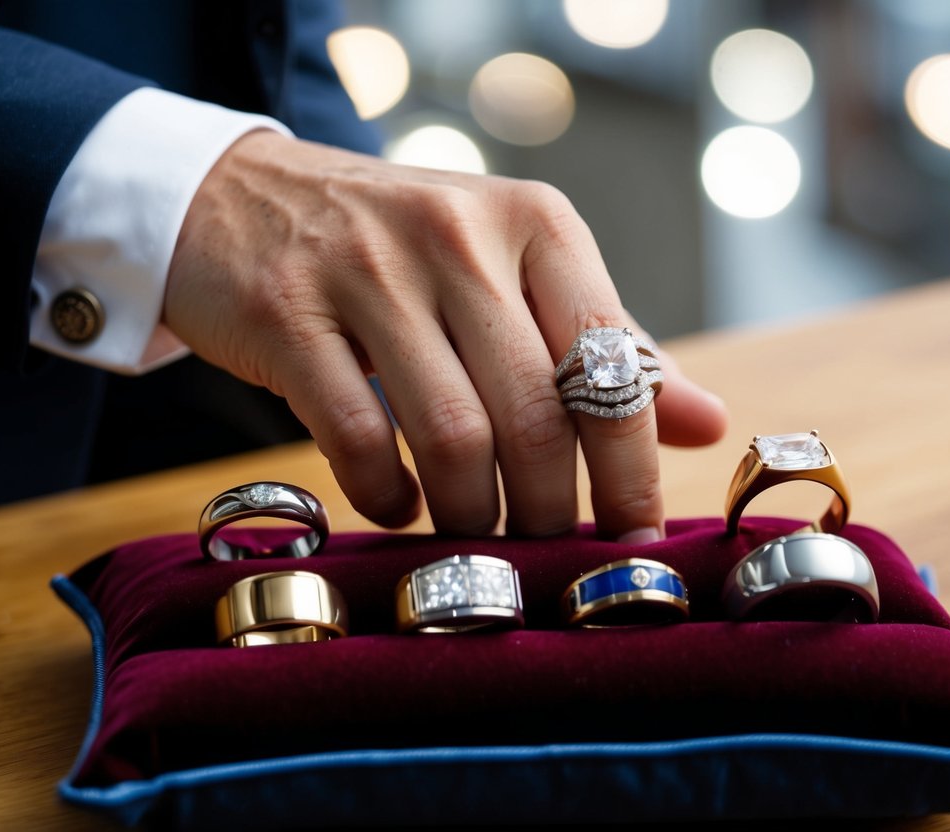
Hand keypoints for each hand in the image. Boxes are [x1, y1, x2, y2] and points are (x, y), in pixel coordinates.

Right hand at [165, 131, 726, 539]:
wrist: (240, 197)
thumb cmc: (401, 248)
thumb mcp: (513, 271)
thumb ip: (604, 346)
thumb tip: (709, 424)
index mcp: (537, 223)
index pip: (610, 362)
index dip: (633, 467)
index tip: (635, 537)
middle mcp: (460, 236)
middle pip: (537, 414)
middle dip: (551, 508)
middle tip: (545, 546)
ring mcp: (368, 270)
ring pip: (453, 435)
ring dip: (473, 513)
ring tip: (476, 533)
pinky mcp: (289, 312)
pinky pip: (356, 437)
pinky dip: (387, 495)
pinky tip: (398, 504)